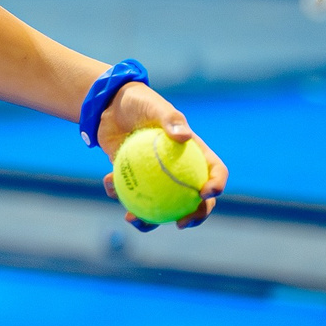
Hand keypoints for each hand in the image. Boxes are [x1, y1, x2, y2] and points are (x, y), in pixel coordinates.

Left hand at [99, 81, 228, 228]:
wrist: (110, 105)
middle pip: (195, 199)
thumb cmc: (139, 102)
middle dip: (193, 216)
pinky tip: (108, 186)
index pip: (214, 171)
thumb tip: (185, 137)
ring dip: (148, 219)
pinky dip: (118, 193)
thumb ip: (170, 119)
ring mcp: (156, 178)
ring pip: (160, 206)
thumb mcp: (155, 106)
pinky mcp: (133, 179)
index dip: (217, 185)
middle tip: (181, 223)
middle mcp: (179, 169)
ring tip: (133, 219)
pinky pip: (129, 193)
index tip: (206, 193)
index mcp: (193, 153)